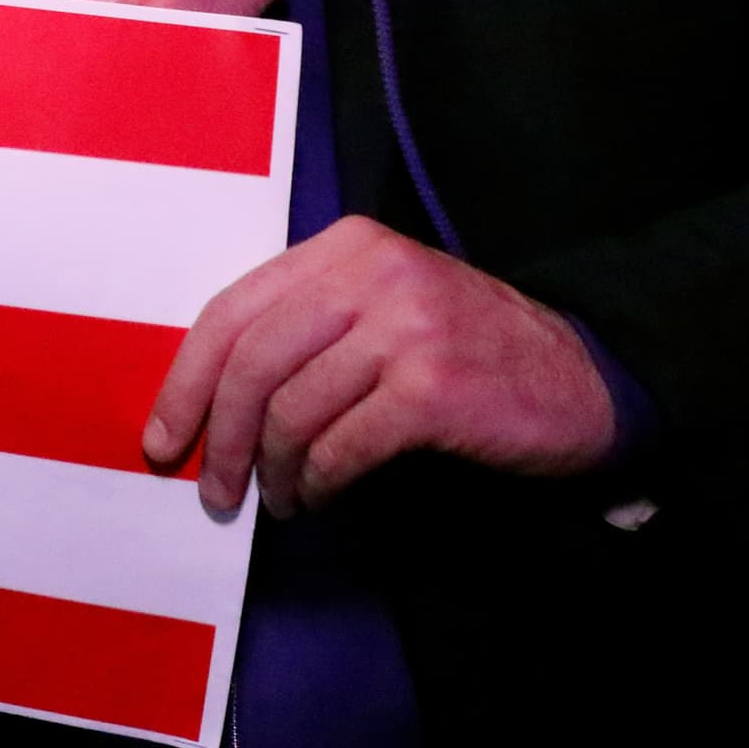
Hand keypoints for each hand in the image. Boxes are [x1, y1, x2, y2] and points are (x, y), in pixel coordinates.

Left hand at [146, 216, 615, 515]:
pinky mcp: (432, 387)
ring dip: (273, 471)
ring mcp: (405, 326)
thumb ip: (305, 328)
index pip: (231, 311)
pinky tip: (321, 497)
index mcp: (346, 247)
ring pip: (290, 410)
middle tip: (215, 491)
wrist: (583, 378)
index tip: (165, 437)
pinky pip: (340, 447)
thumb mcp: (381, 309)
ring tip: (280, 499)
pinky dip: (320, 482)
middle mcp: (373, 273)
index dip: (185, 381)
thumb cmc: (467, 352)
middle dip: (220, 437)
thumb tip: (207, 398)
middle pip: (250, 362)